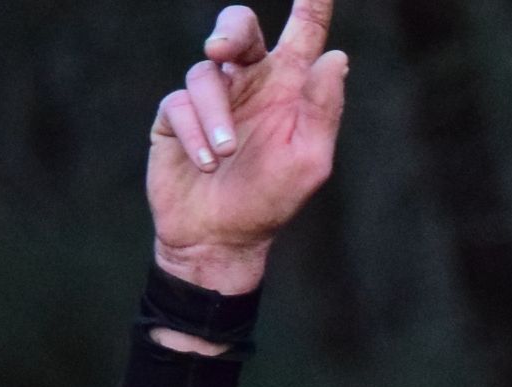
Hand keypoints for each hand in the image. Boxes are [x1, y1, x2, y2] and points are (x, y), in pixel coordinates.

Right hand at [146, 3, 349, 296]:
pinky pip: (179, 104)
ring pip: (205, 74)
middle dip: (229, 30)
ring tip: (223, 153)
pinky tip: (205, 161)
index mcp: (288, 88)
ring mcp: (211, 98)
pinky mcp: (176, 116)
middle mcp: (249, 84)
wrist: (220, 238)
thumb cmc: (270, 201)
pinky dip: (194, 132)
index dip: (312, 4)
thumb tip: (336, 58)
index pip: (303, 33)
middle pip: (238, 29)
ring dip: (215, 114)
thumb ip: (322, 111)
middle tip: (221, 50)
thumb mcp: (308, 161)